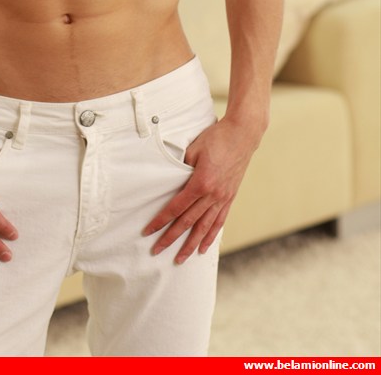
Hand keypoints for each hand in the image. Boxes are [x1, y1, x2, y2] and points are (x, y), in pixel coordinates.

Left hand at [142, 117, 256, 263]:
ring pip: (204, 227)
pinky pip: (219, 221)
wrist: (243, 134)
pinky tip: (204, 246)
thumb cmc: (216, 137)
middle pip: (188, 222)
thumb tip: (170, 179)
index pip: (176, 207)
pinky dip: (211, 236)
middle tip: (157, 251)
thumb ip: (181, 166)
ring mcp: (223, 198)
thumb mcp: (193, 148)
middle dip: (171, 238)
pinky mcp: (230, 197)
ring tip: (181, 258)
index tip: (149, 231)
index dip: (161, 221)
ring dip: (191, 244)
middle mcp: (212, 195)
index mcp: (200, 183)